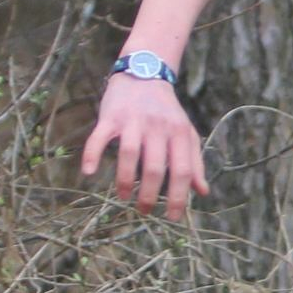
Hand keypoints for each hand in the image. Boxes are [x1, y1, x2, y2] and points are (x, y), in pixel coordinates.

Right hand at [81, 76, 208, 219]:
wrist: (144, 74)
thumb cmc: (167, 112)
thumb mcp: (187, 134)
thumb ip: (195, 162)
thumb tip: (203, 192)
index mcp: (180, 134)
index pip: (182, 171)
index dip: (179, 197)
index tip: (173, 217)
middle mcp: (158, 128)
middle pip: (156, 167)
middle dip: (150, 195)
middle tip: (145, 211)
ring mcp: (133, 121)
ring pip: (130, 155)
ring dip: (126, 181)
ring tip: (123, 197)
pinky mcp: (110, 116)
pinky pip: (99, 137)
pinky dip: (92, 155)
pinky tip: (89, 173)